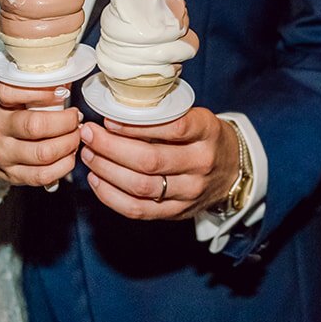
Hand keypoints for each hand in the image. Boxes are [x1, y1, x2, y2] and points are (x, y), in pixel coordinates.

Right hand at [0, 82, 82, 186]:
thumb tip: (67, 83)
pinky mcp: (13, 175)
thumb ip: (34, 91)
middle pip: (36, 127)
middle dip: (65, 122)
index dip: (43, 92)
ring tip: (75, 136)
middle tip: (75, 119)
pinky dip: (64, 166)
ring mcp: (5, 155)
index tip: (63, 92)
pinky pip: (43, 175)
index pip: (14, 93)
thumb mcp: (9, 98)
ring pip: (44, 154)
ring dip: (69, 144)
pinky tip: (68, 156)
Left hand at [79, 108, 238, 219]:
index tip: (108, 119)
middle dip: (110, 147)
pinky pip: (138, 209)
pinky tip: (96, 180)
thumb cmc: (204, 137)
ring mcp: (189, 192)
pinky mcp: (176, 212)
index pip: (172, 128)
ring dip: (106, 170)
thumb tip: (115, 109)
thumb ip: (164, 114)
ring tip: (88, 154)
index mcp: (207, 132)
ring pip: (141, 186)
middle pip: (150, 160)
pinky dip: (111, 196)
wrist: (232, 170)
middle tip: (88, 134)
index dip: (135, 125)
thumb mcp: (196, 116)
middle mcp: (201, 164)